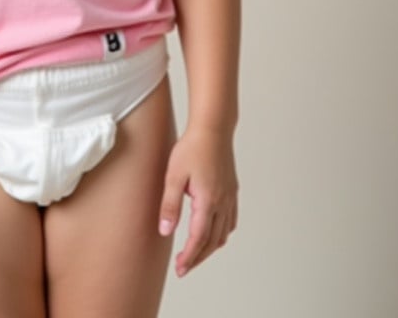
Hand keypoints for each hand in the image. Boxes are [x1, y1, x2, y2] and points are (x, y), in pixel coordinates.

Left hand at [158, 126, 237, 276]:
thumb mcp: (174, 175)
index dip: (189, 257)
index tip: (180, 269)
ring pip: (223, 233)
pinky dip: (221, 234)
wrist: (213, 128)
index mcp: (208, 201)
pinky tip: (212, 233)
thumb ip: (170, 205)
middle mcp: (222, 203)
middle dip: (198, 257)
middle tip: (183, 267)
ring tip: (194, 253)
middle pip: (212, 241)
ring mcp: (230, 197)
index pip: (198, 238)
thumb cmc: (192, 148)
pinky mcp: (232, 191)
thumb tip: (165, 231)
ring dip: (209, 247)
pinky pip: (230, 221)